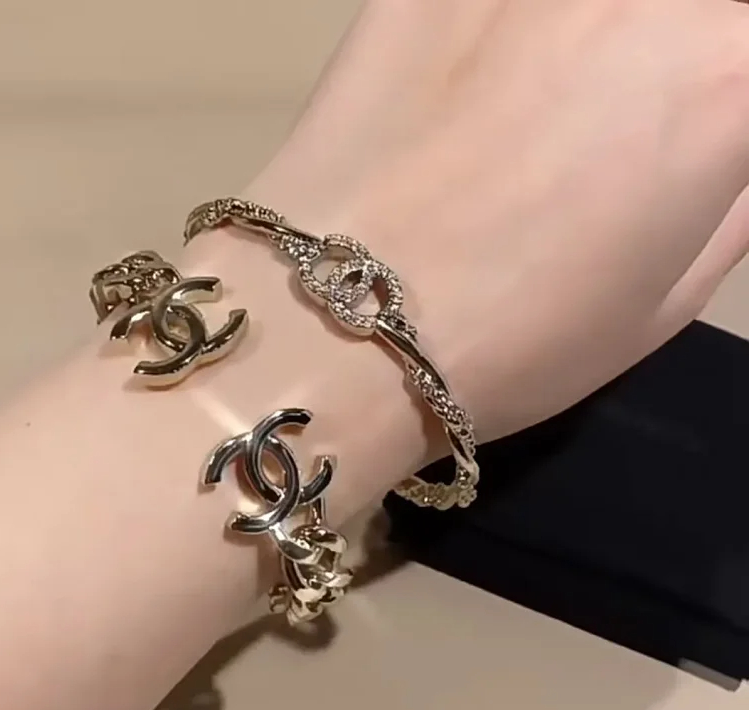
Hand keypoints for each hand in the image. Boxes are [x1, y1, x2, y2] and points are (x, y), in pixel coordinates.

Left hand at [249, 0, 748, 439]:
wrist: (335, 328)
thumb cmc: (512, 343)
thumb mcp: (664, 302)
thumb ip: (731, 198)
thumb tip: (729, 143)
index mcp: (720, 81)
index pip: (747, 56)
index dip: (719, 112)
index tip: (690, 148)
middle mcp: (638, 0)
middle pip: (683, 16)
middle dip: (667, 66)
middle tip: (611, 135)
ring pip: (593, 6)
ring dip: (586, 47)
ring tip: (531, 122)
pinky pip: (498, 1)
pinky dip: (501, 37)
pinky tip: (469, 95)